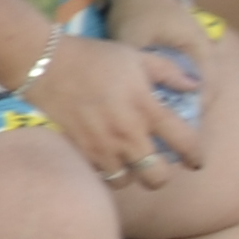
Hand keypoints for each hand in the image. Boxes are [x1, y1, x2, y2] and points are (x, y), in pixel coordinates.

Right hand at [16, 31, 198, 191]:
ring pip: (125, 182)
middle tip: (156, 167)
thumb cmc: (92, 57)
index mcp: (147, 109)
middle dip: (161, 176)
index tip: (195, 161)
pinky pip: (98, 174)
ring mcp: (102, 145)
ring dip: (129, 175)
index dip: (195, 156)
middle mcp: (128, 134)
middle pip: (156, 176)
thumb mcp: (136, 56)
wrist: (43, 63)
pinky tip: (103, 159)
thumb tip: (194, 85)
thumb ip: (169, 72)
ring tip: (126, 164)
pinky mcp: (79, 149)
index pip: (185, 143)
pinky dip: (104, 171)